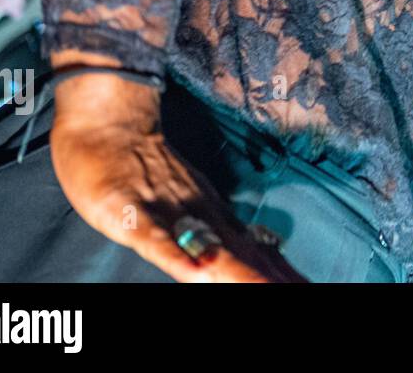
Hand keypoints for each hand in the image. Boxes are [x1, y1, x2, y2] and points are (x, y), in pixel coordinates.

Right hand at [49, 52, 305, 282]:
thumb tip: (248, 248)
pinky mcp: (133, 213)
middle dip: (267, 276)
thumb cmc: (143, 167)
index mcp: (212, 215)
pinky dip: (176, 256)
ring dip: (237, 271)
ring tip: (265, 287)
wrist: (111, 123)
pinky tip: (194, 273)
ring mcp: (168, 212)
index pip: (252, 251)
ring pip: (207, 247)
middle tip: (299, 289)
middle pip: (239, 254)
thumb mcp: (186, 199)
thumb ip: (213, 227)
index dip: (277, 270)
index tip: (302, 284)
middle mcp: (199, 215)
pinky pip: (157, 239)